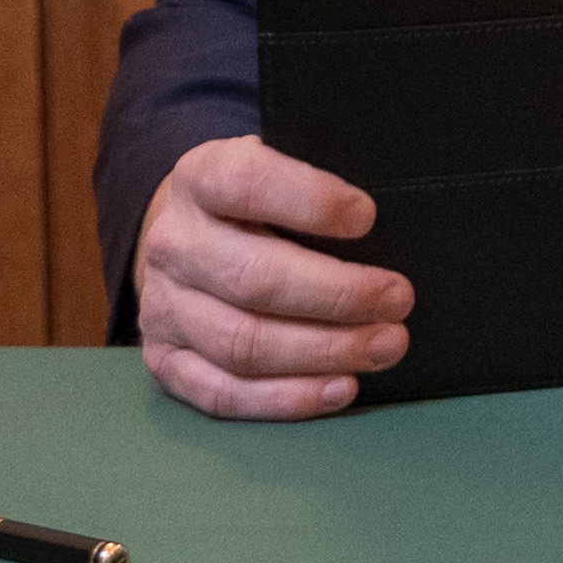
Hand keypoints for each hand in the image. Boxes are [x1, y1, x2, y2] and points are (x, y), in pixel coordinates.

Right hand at [134, 136, 411, 420]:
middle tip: (399, 299)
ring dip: (325, 352)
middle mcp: (175, 244)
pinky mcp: (166, 360)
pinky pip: (224, 392)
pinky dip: (286, 398)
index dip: (310, 201)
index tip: (366, 217)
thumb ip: (317, 180)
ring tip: (386, 345)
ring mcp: (164, 307)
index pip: (247, 184)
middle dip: (339, 295)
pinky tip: (339, 388)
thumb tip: (387, 217)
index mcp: (202, 178)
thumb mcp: (278, 165)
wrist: (183, 237)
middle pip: (255, 278)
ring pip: (243, 343)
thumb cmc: (255, 202)